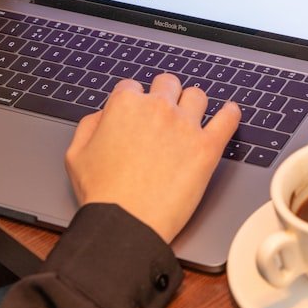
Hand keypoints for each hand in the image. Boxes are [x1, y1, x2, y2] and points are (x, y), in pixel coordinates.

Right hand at [65, 74, 240, 242]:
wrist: (126, 223)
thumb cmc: (102, 194)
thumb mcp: (76, 154)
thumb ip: (90, 124)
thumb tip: (104, 115)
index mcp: (125, 105)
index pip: (132, 87)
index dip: (133, 101)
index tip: (136, 114)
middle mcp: (158, 108)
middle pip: (168, 84)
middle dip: (164, 96)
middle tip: (163, 114)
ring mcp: (185, 125)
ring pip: (197, 96)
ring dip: (193, 104)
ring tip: (191, 117)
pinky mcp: (207, 146)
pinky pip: (228, 118)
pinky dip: (230, 113)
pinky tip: (228, 113)